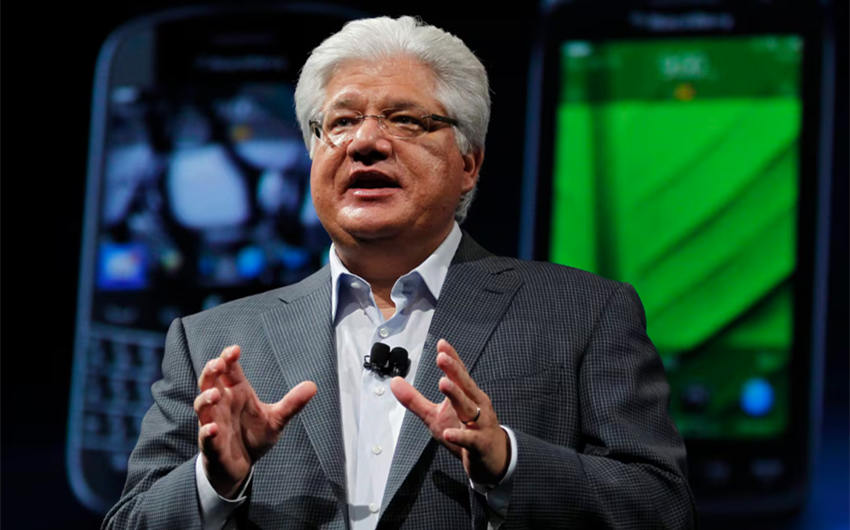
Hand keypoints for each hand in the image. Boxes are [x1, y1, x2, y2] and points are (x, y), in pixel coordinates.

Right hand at [194, 345, 316, 496]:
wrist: (242, 466)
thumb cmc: (254, 436)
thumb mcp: (276, 419)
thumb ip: (292, 404)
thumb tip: (313, 386)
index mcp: (237, 392)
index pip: (228, 370)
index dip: (228, 358)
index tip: (235, 350)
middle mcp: (222, 404)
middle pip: (208, 382)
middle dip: (211, 371)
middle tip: (218, 364)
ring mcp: (214, 422)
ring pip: (202, 406)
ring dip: (206, 399)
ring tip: (216, 395)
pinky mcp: (211, 444)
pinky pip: (204, 436)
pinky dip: (207, 432)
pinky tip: (213, 428)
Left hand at [391, 339, 508, 485]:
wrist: (491, 458)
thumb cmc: (465, 431)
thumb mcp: (434, 416)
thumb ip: (414, 399)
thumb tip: (394, 382)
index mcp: (466, 395)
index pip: (459, 374)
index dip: (452, 359)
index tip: (442, 344)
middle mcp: (475, 405)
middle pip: (465, 385)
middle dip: (454, 371)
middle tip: (442, 358)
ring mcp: (480, 424)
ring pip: (468, 407)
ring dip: (457, 395)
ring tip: (443, 383)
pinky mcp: (480, 443)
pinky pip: (470, 439)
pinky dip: (460, 436)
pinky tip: (448, 433)